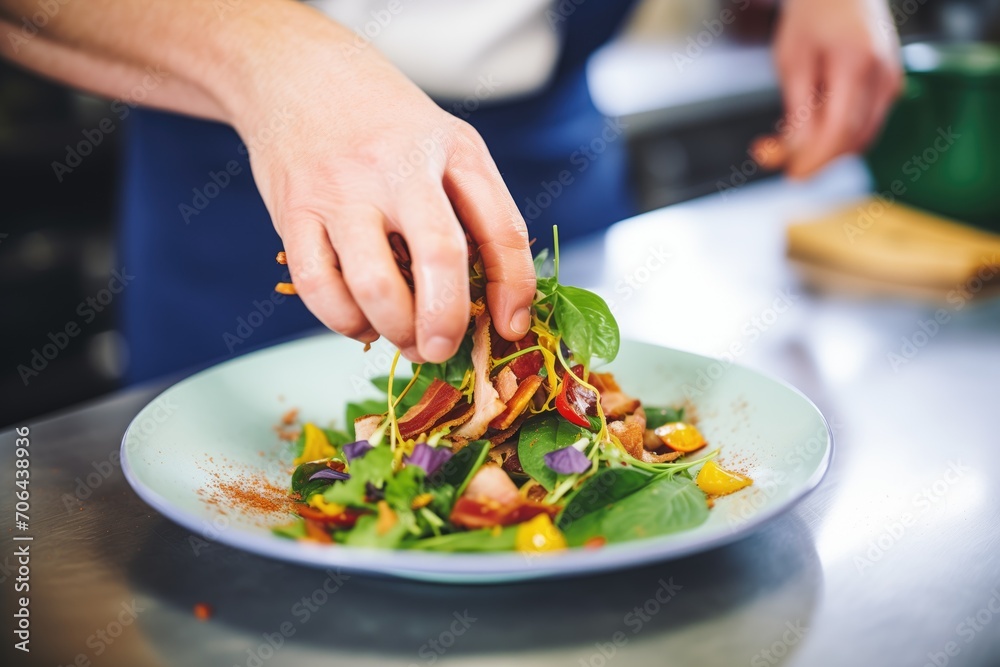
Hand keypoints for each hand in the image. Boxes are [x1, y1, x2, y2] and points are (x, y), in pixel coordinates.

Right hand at [229, 4, 535, 363]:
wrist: (300, 75)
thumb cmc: (389, 126)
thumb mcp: (451, 147)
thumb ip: (481, 216)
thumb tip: (501, 308)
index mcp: (452, 151)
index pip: (501, 229)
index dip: (513, 290)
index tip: (510, 326)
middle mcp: (397, 169)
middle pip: (439, 257)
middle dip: (448, 322)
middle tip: (445, 348)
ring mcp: (341, 191)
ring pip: (374, 284)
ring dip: (395, 330)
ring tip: (404, 336)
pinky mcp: (294, 213)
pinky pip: (319, 287)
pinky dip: (344, 321)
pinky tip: (360, 319)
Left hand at [770, 0, 902, 177]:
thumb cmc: (812, 17)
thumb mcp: (791, 61)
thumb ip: (797, 110)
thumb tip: (797, 153)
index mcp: (857, 64)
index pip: (840, 130)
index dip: (815, 160)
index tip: (792, 175)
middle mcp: (883, 76)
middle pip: (852, 140)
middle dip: (814, 157)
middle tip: (772, 154)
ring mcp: (891, 81)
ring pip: (860, 137)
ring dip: (824, 149)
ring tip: (784, 134)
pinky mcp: (889, 86)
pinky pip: (865, 124)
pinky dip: (837, 135)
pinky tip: (809, 123)